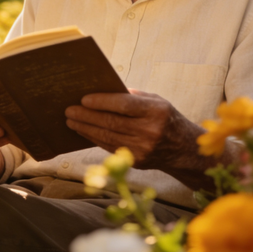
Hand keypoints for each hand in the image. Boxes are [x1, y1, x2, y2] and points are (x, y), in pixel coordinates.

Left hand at [65, 89, 237, 189]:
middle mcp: (149, 131)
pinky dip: (95, 139)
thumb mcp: (156, 100)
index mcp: (155, 111)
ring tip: (71, 121)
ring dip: (86, 129)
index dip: (101, 101)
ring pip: (107, 137)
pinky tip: (85, 132)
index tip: (83, 99)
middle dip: (87, 116)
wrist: (184, 149)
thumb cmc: (166, 117)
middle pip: (111, 122)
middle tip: (69, 110)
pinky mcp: (137, 161)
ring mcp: (143, 149)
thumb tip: (103, 90)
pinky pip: (111, 147)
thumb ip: (132, 96)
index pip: (123, 105)